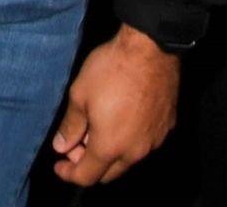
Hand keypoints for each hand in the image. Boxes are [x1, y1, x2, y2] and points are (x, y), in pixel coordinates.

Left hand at [51, 24, 179, 185]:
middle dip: (89, 164)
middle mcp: (135, 151)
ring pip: (128, 159)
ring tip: (96, 128)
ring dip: (110, 152)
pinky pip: (144, 142)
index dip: (69, 174)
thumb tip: (61, 146)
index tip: (59, 165)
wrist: (150, 49)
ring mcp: (154, 140)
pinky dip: (129, 139)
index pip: (87, 176)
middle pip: (109, 173)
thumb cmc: (111, 70)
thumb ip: (70, 126)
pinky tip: (120, 119)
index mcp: (110, 147)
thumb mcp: (80, 95)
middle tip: (74, 144)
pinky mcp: (167, 126)